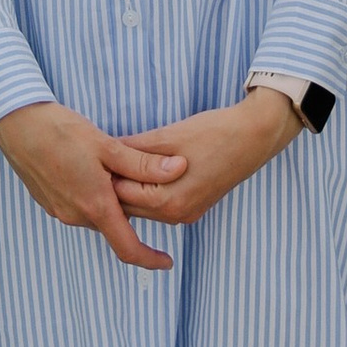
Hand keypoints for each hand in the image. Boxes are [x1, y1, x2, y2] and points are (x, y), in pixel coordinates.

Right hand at [0, 103, 180, 270]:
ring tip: (116, 175)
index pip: (128, 248)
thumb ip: (143, 164)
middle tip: (146, 189)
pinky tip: (92, 171)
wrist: (17, 124)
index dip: (151, 259)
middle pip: (114, 227)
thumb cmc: (61, 132)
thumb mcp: (108, 146)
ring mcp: (60, 210)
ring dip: (110, 204)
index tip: (168, 262)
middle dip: (131, 215)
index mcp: (95, 206)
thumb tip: (180, 169)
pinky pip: (79, 207)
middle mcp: (76, 216)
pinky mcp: (48, 201)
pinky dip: (92, 197)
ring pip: (96, 215)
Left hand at [109, 87, 302, 229]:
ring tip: (114, 164)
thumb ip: (135, 149)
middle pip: (129, 207)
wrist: (255, 136)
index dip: (104, 176)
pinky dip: (146, 191)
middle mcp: (177, 215)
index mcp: (168, 201)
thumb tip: (105, 150)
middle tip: (97, 162)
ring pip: (144, 208)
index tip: (90, 158)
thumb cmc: (214, 132)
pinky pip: (160, 205)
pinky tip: (139, 172)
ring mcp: (187, 214)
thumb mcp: (168, 136)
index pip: (120, 195)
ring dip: (130, 188)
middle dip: (114, 185)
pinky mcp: (194, 207)